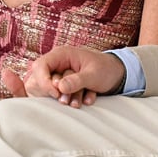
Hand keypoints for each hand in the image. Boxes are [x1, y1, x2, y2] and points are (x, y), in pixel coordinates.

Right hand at [1, 47, 122, 105]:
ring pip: (51, 90)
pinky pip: (59, 96)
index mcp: (61, 54)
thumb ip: (77, 80)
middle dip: (56, 92)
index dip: (43, 81)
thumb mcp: (93, 74)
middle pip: (41, 79)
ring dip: (66, 97)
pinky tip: (87, 97)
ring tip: (81, 101)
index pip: (40, 66)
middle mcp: (57, 64)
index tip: (56, 94)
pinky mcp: (64, 86)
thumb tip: (60, 87)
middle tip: (69, 100)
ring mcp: (60, 75)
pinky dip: (72, 99)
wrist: (117, 74)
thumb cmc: (105, 69)